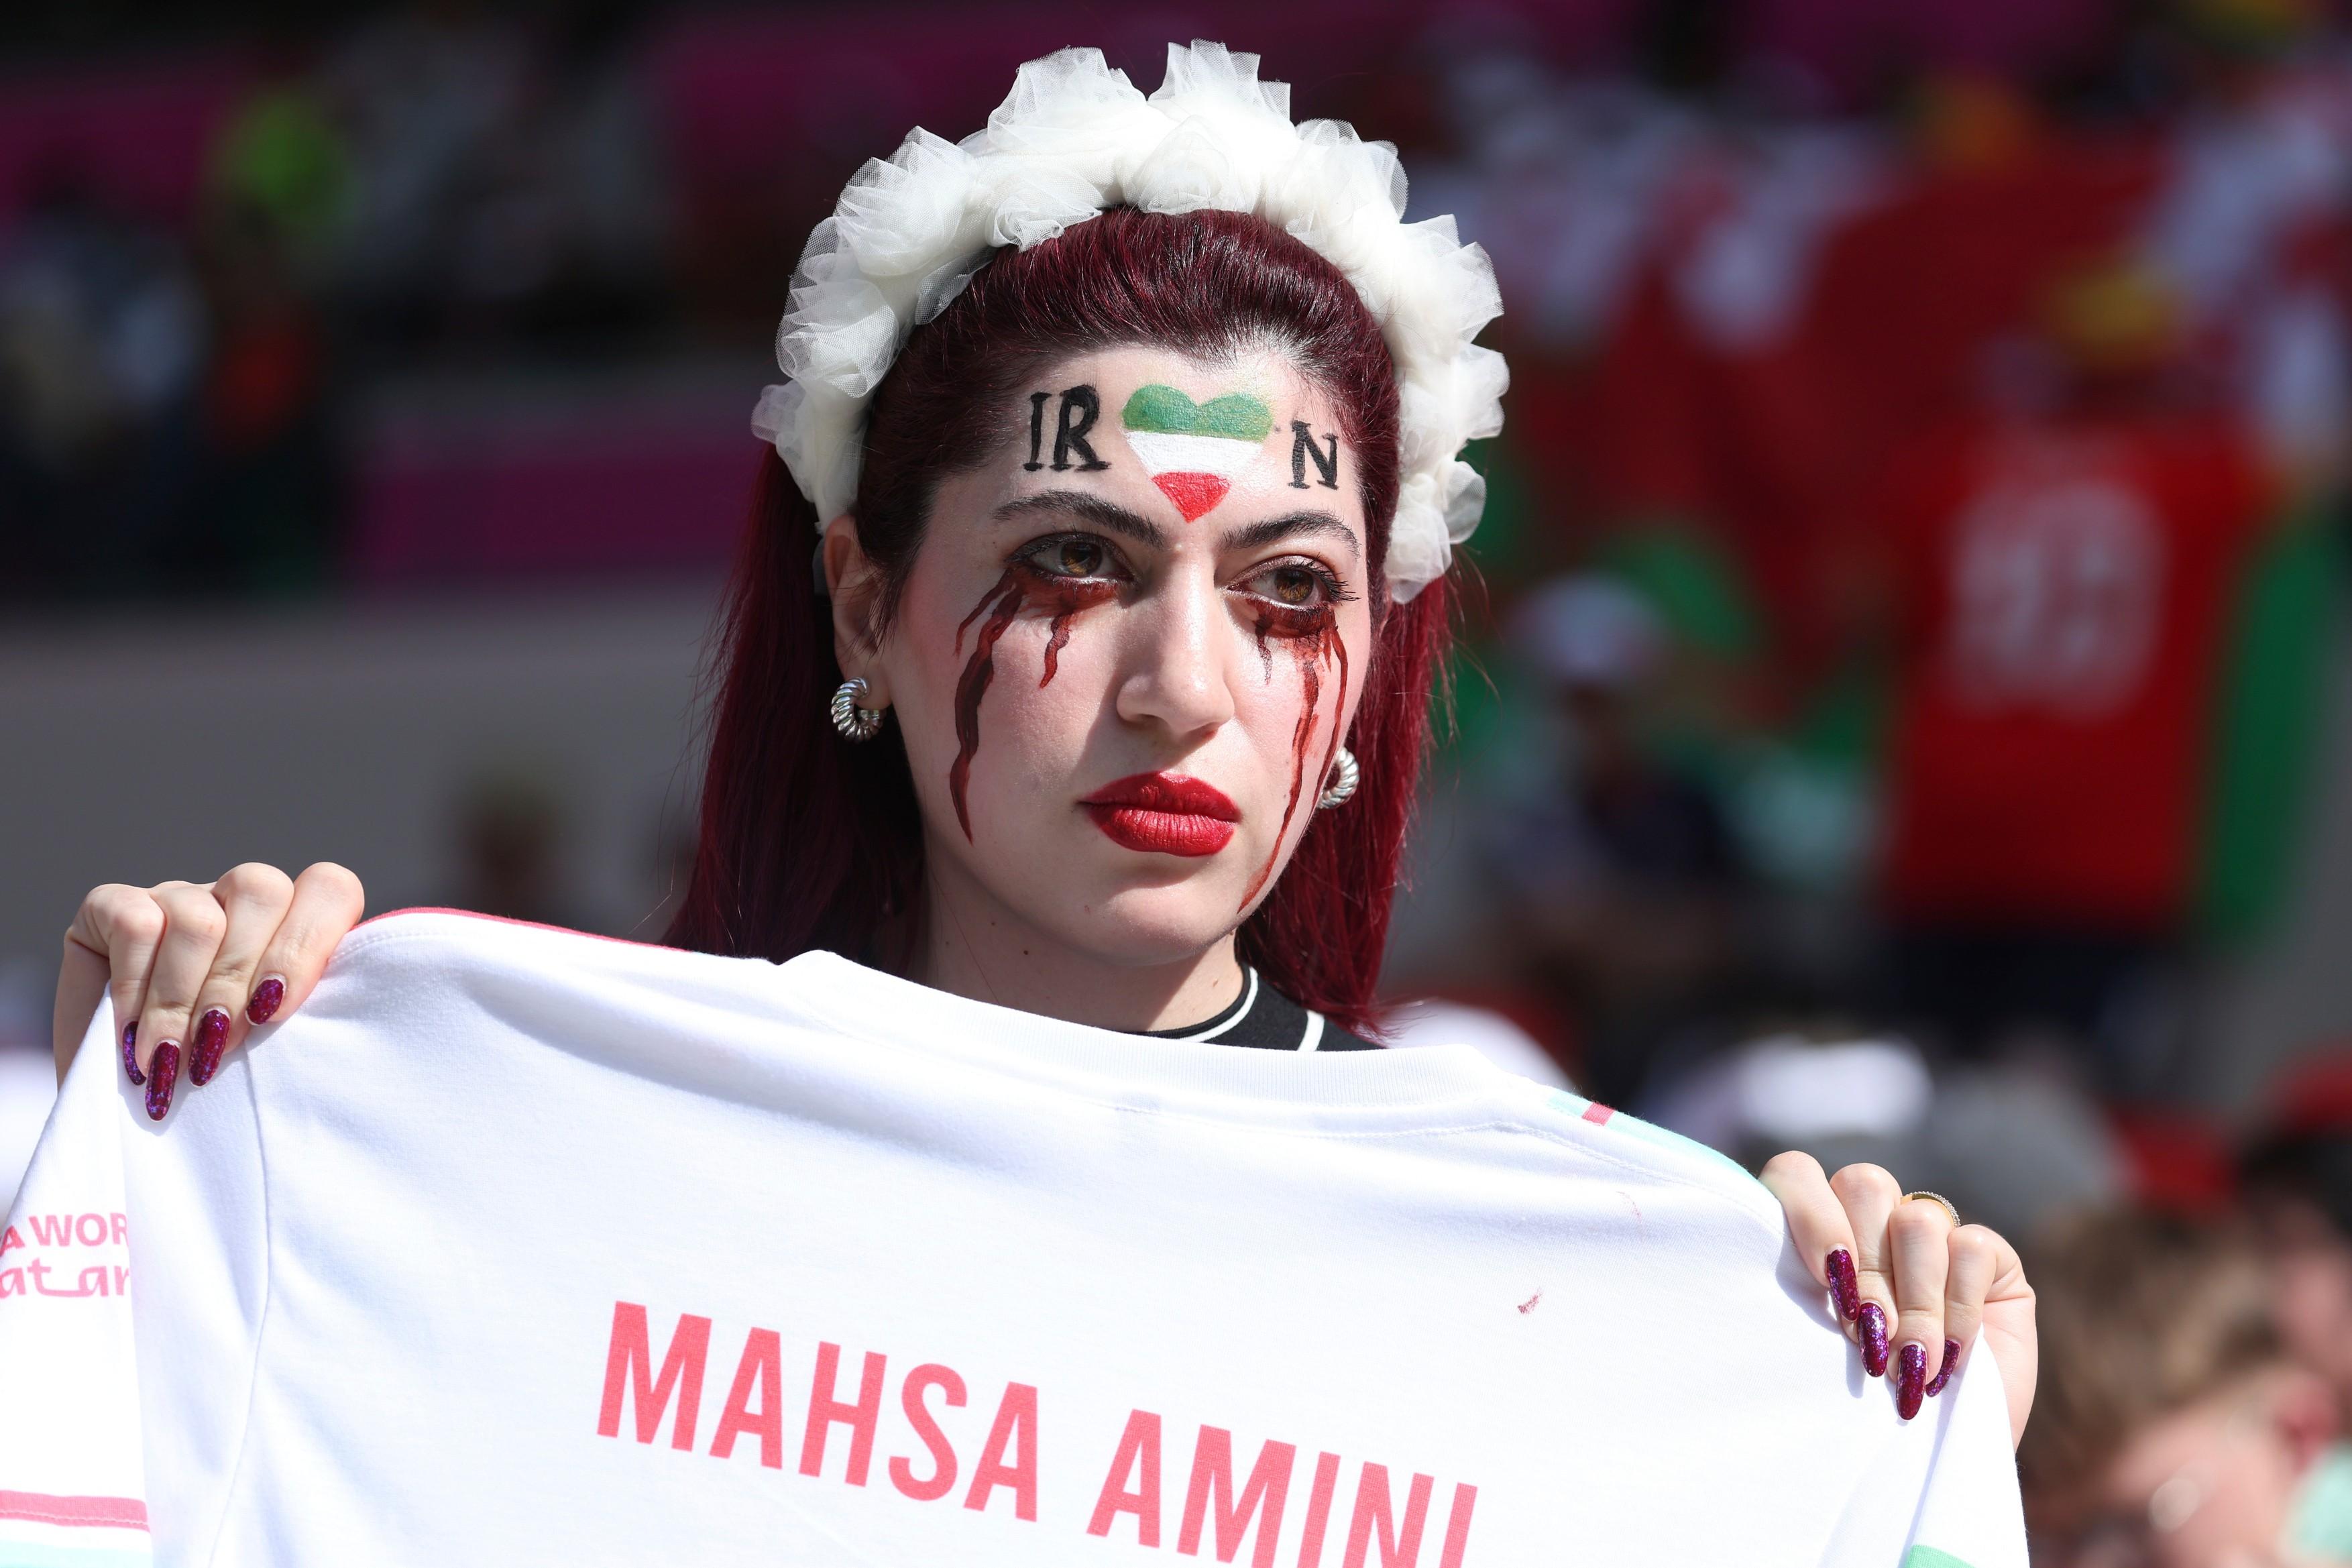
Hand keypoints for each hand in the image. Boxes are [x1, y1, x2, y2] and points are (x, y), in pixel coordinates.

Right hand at [54, 864, 366, 1117]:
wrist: (117, 1108)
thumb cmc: (211, 1082)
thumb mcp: (267, 1052)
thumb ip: (300, 1021)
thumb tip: (326, 1024)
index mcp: (292, 925)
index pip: (329, 887)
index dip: (307, 944)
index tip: (275, 1013)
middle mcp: (237, 900)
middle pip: (262, 889)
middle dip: (237, 980)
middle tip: (217, 1047)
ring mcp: (177, 896)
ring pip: (198, 915)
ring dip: (182, 999)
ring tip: (172, 1056)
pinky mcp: (112, 904)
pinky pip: (136, 925)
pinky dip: (136, 989)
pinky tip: (133, 1038)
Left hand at [1762, 1152, 2036, 1445]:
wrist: (1931, 1453)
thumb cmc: (1860, 1405)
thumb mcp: (1816, 1346)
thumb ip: (1802, 1291)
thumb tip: (1802, 1263)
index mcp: (1818, 1228)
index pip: (1798, 1173)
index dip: (1808, 1212)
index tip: (1824, 1279)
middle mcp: (1873, 1219)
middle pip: (1863, 1185)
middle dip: (1865, 1269)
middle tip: (1868, 1335)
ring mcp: (1932, 1231)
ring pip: (1916, 1218)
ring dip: (1913, 1299)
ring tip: (1910, 1360)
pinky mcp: (1988, 1254)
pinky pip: (1970, 1247)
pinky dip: (1957, 1308)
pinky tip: (1953, 1356)